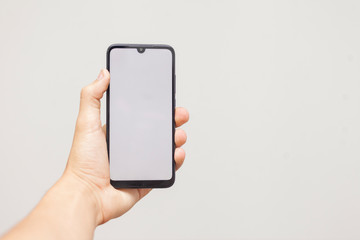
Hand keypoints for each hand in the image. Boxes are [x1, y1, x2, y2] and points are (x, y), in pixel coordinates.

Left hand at [65, 69, 188, 224]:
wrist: (87, 195)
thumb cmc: (83, 163)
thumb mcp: (86, 123)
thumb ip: (92, 97)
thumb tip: (103, 74)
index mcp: (119, 133)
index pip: (142, 116)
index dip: (156, 107)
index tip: (166, 99)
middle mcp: (131, 147)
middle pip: (158, 130)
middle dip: (172, 121)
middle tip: (180, 115)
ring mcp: (140, 164)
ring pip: (165, 149)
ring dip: (176, 139)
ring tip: (178, 135)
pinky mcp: (146, 180)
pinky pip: (166, 169)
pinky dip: (175, 161)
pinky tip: (176, 153)